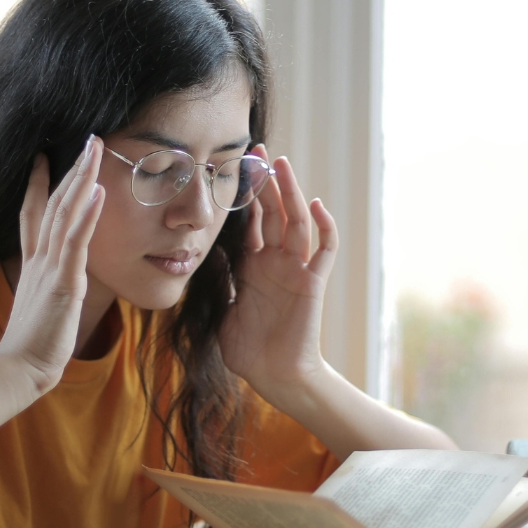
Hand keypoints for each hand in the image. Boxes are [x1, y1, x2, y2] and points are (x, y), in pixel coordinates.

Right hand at [0, 137, 104, 394]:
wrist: (19, 368)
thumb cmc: (33, 343)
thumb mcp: (40, 305)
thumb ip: (46, 285)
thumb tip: (54, 280)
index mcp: (34, 263)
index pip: (34, 214)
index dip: (39, 184)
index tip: (43, 158)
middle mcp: (40, 258)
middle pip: (54, 203)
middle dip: (72, 169)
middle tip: (87, 140)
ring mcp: (50, 268)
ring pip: (65, 213)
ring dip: (81, 179)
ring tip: (94, 150)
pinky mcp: (63, 283)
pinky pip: (76, 243)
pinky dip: (86, 215)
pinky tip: (97, 192)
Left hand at [219, 146, 337, 402]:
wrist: (273, 376)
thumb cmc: (247, 348)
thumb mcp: (222, 308)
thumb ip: (217, 280)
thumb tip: (203, 251)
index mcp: (252, 266)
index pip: (250, 221)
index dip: (245, 195)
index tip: (234, 168)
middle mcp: (275, 262)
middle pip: (274, 212)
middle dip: (267, 182)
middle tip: (258, 151)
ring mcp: (295, 270)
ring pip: (296, 222)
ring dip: (291, 193)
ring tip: (282, 165)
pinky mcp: (312, 283)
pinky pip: (324, 251)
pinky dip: (324, 227)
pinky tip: (315, 206)